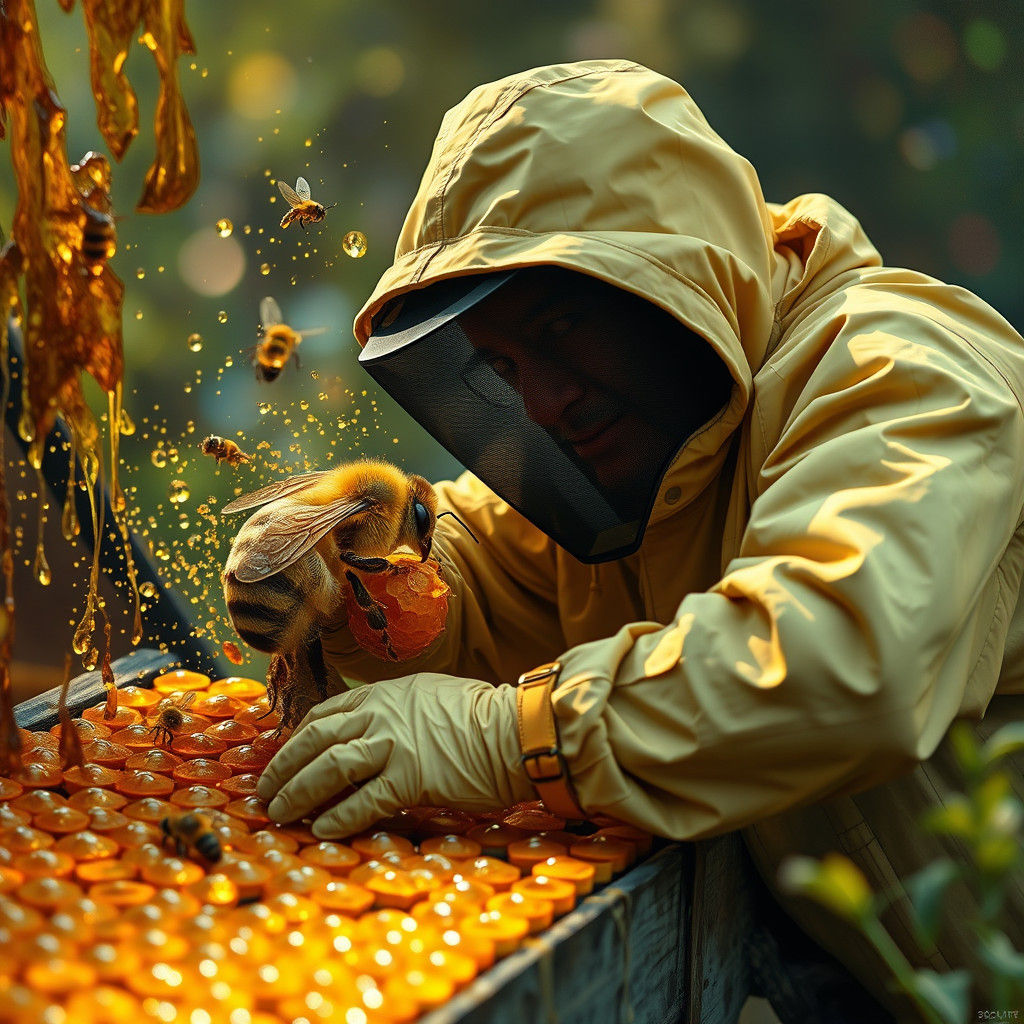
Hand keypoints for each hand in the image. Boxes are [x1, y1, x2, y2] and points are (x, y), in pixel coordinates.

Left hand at [256, 673, 534, 837]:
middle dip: (284, 767)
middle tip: (265, 791)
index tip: (282, 759)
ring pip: (329, 768)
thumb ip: (396, 710)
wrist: (516, 732)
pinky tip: (323, 830)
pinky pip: (363, 801)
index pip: (326, 714)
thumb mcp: (429, 696)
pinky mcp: (410, 777)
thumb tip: (372, 734)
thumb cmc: (481, 718)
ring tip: (280, 813)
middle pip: (316, 739)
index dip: (297, 739)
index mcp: (385, 693)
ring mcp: (394, 744)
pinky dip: (339, 817)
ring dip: (299, 792)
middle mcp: (382, 714)